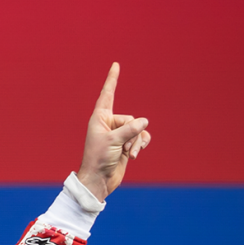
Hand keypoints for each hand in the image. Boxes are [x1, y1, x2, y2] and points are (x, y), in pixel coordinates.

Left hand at [76, 63, 151, 201]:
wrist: (99, 179)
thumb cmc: (99, 159)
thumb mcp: (114, 141)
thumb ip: (130, 129)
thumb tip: (145, 121)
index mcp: (100, 118)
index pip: (108, 94)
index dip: (112, 79)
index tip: (116, 65)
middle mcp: (109, 123)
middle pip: (132, 119)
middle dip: (131, 134)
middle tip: (121, 147)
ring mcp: (119, 134)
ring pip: (139, 129)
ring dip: (136, 142)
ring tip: (128, 153)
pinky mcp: (127, 143)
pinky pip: (142, 138)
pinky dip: (140, 146)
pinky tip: (134, 155)